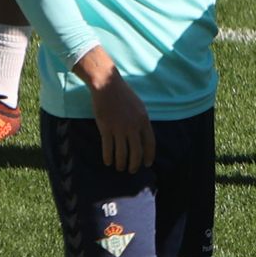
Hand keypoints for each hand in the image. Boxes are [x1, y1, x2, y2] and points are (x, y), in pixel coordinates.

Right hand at [75, 48, 154, 172]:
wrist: (107, 85)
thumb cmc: (123, 95)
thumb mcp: (139, 107)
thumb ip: (142, 121)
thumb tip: (143, 136)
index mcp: (144, 121)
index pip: (150, 143)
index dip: (149, 156)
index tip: (147, 164)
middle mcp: (133, 126)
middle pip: (136, 152)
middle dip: (134, 164)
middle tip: (131, 171)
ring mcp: (119, 128)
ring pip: (122, 153)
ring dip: (121, 163)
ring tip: (119, 168)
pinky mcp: (106, 128)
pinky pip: (108, 148)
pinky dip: (108, 157)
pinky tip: (108, 162)